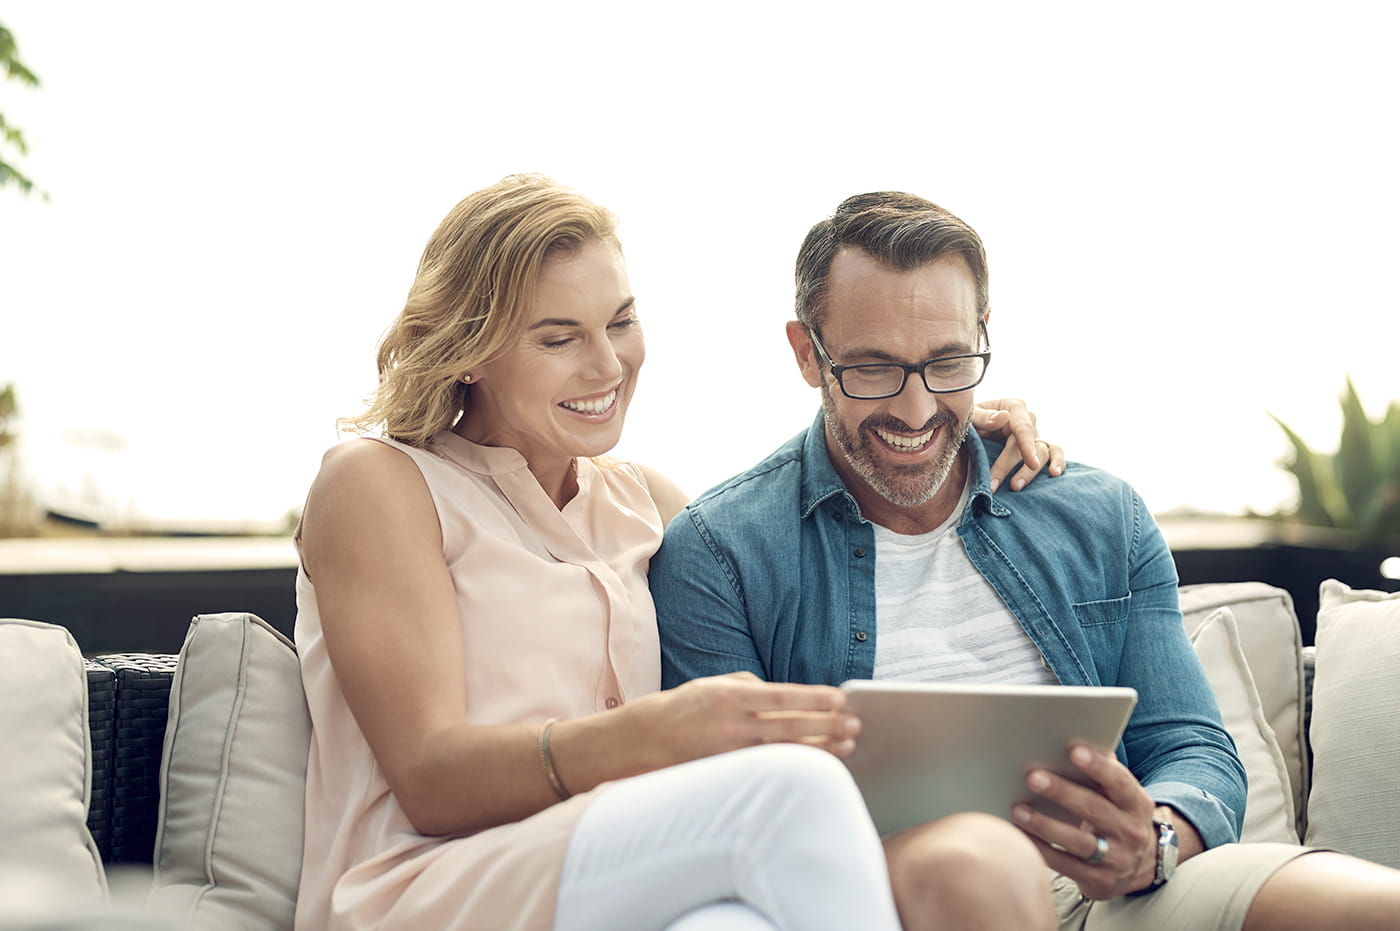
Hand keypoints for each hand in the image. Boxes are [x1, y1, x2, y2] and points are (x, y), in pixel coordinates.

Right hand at [631, 672, 860, 768]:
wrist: (644, 741)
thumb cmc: (684, 708)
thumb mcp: (714, 685)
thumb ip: (750, 687)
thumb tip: (787, 697)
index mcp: (729, 697)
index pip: (783, 696)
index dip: (815, 699)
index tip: (841, 698)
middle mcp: (732, 726)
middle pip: (791, 726)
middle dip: (827, 726)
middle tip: (855, 724)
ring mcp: (731, 754)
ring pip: (786, 752)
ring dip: (820, 748)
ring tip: (846, 745)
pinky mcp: (730, 774)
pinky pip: (772, 769)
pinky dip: (797, 765)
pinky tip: (818, 763)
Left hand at [970, 398, 1064, 492]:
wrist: (971, 426)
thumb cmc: (970, 419)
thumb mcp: (971, 414)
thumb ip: (983, 416)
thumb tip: (1003, 417)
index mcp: (1013, 408)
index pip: (1023, 428)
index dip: (1028, 446)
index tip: (1032, 462)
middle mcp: (1028, 420)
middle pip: (1030, 444)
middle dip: (1017, 467)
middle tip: (1004, 486)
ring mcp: (1035, 434)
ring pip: (1044, 452)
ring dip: (1032, 472)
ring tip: (1017, 487)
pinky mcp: (1038, 447)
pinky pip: (1053, 453)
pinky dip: (1057, 463)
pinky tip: (1055, 475)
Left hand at [1010, 745, 1157, 898]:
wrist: (1143, 865)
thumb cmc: (1119, 815)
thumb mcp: (1121, 794)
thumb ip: (1102, 770)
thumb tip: (1073, 737)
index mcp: (1137, 804)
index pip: (1119, 782)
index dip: (1097, 766)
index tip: (1073, 750)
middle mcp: (1130, 832)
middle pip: (1094, 810)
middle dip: (1062, 793)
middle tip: (1032, 777)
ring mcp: (1116, 859)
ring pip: (1078, 841)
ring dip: (1045, 825)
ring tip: (1018, 809)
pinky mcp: (1098, 881)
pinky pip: (1065, 865)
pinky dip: (1040, 850)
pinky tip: (1019, 835)